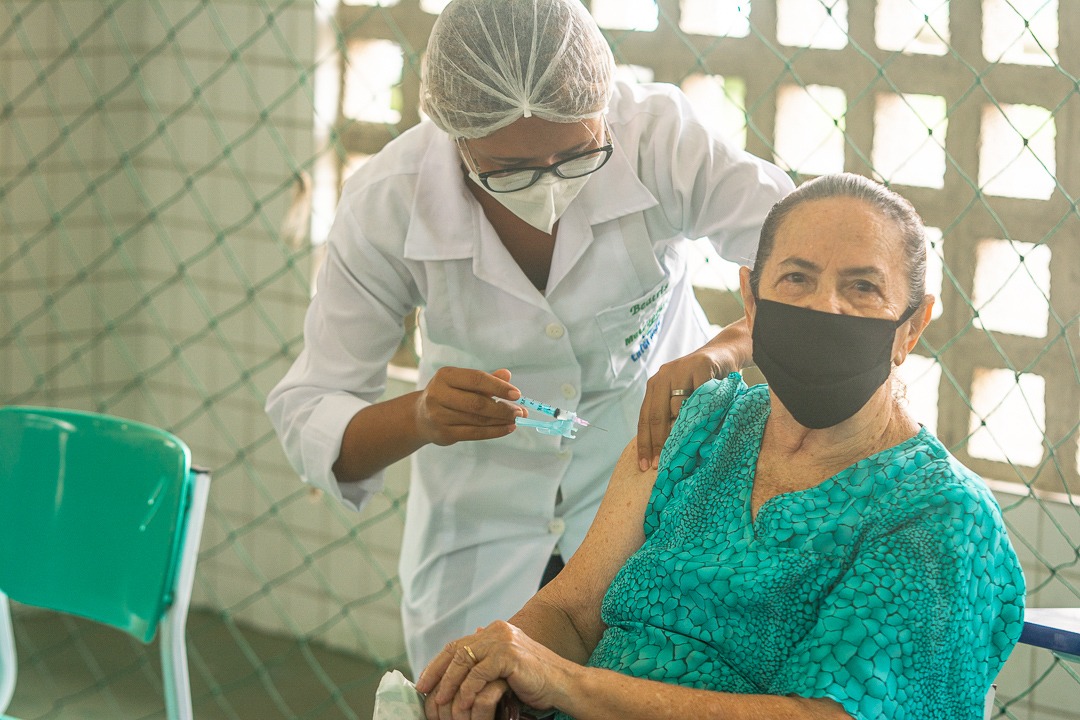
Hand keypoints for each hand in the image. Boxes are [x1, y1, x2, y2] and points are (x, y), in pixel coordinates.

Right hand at [414, 368, 526, 446]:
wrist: (420, 417)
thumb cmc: (448, 395)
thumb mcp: (462, 382)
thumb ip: (485, 379)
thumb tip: (507, 375)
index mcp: (445, 376)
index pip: (476, 379)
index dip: (498, 387)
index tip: (517, 394)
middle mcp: (438, 394)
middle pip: (477, 403)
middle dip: (502, 408)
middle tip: (521, 412)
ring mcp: (439, 416)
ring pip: (477, 420)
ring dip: (501, 421)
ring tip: (517, 420)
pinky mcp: (443, 434)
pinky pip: (474, 433)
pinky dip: (494, 431)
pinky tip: (507, 428)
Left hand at [416, 622, 567, 719]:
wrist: (564, 684)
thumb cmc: (536, 681)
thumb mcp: (505, 669)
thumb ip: (486, 663)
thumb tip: (461, 665)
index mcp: (495, 631)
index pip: (458, 644)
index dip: (438, 663)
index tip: (424, 682)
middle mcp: (497, 631)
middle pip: (457, 650)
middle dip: (437, 672)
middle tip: (424, 691)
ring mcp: (504, 641)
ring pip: (464, 661)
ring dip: (449, 684)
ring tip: (440, 702)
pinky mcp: (509, 655)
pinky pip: (479, 674)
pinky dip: (467, 690)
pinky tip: (462, 704)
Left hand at [636, 317, 750, 470]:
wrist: (726, 353)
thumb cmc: (703, 383)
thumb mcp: (684, 398)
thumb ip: (672, 417)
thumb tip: (665, 453)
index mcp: (655, 386)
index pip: (645, 419)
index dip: (644, 444)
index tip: (645, 466)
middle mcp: (663, 376)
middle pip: (657, 415)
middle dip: (659, 443)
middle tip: (662, 465)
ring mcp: (681, 369)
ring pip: (678, 407)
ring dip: (683, 432)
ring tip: (684, 454)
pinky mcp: (700, 365)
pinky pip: (700, 396)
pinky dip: (703, 414)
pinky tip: (706, 431)